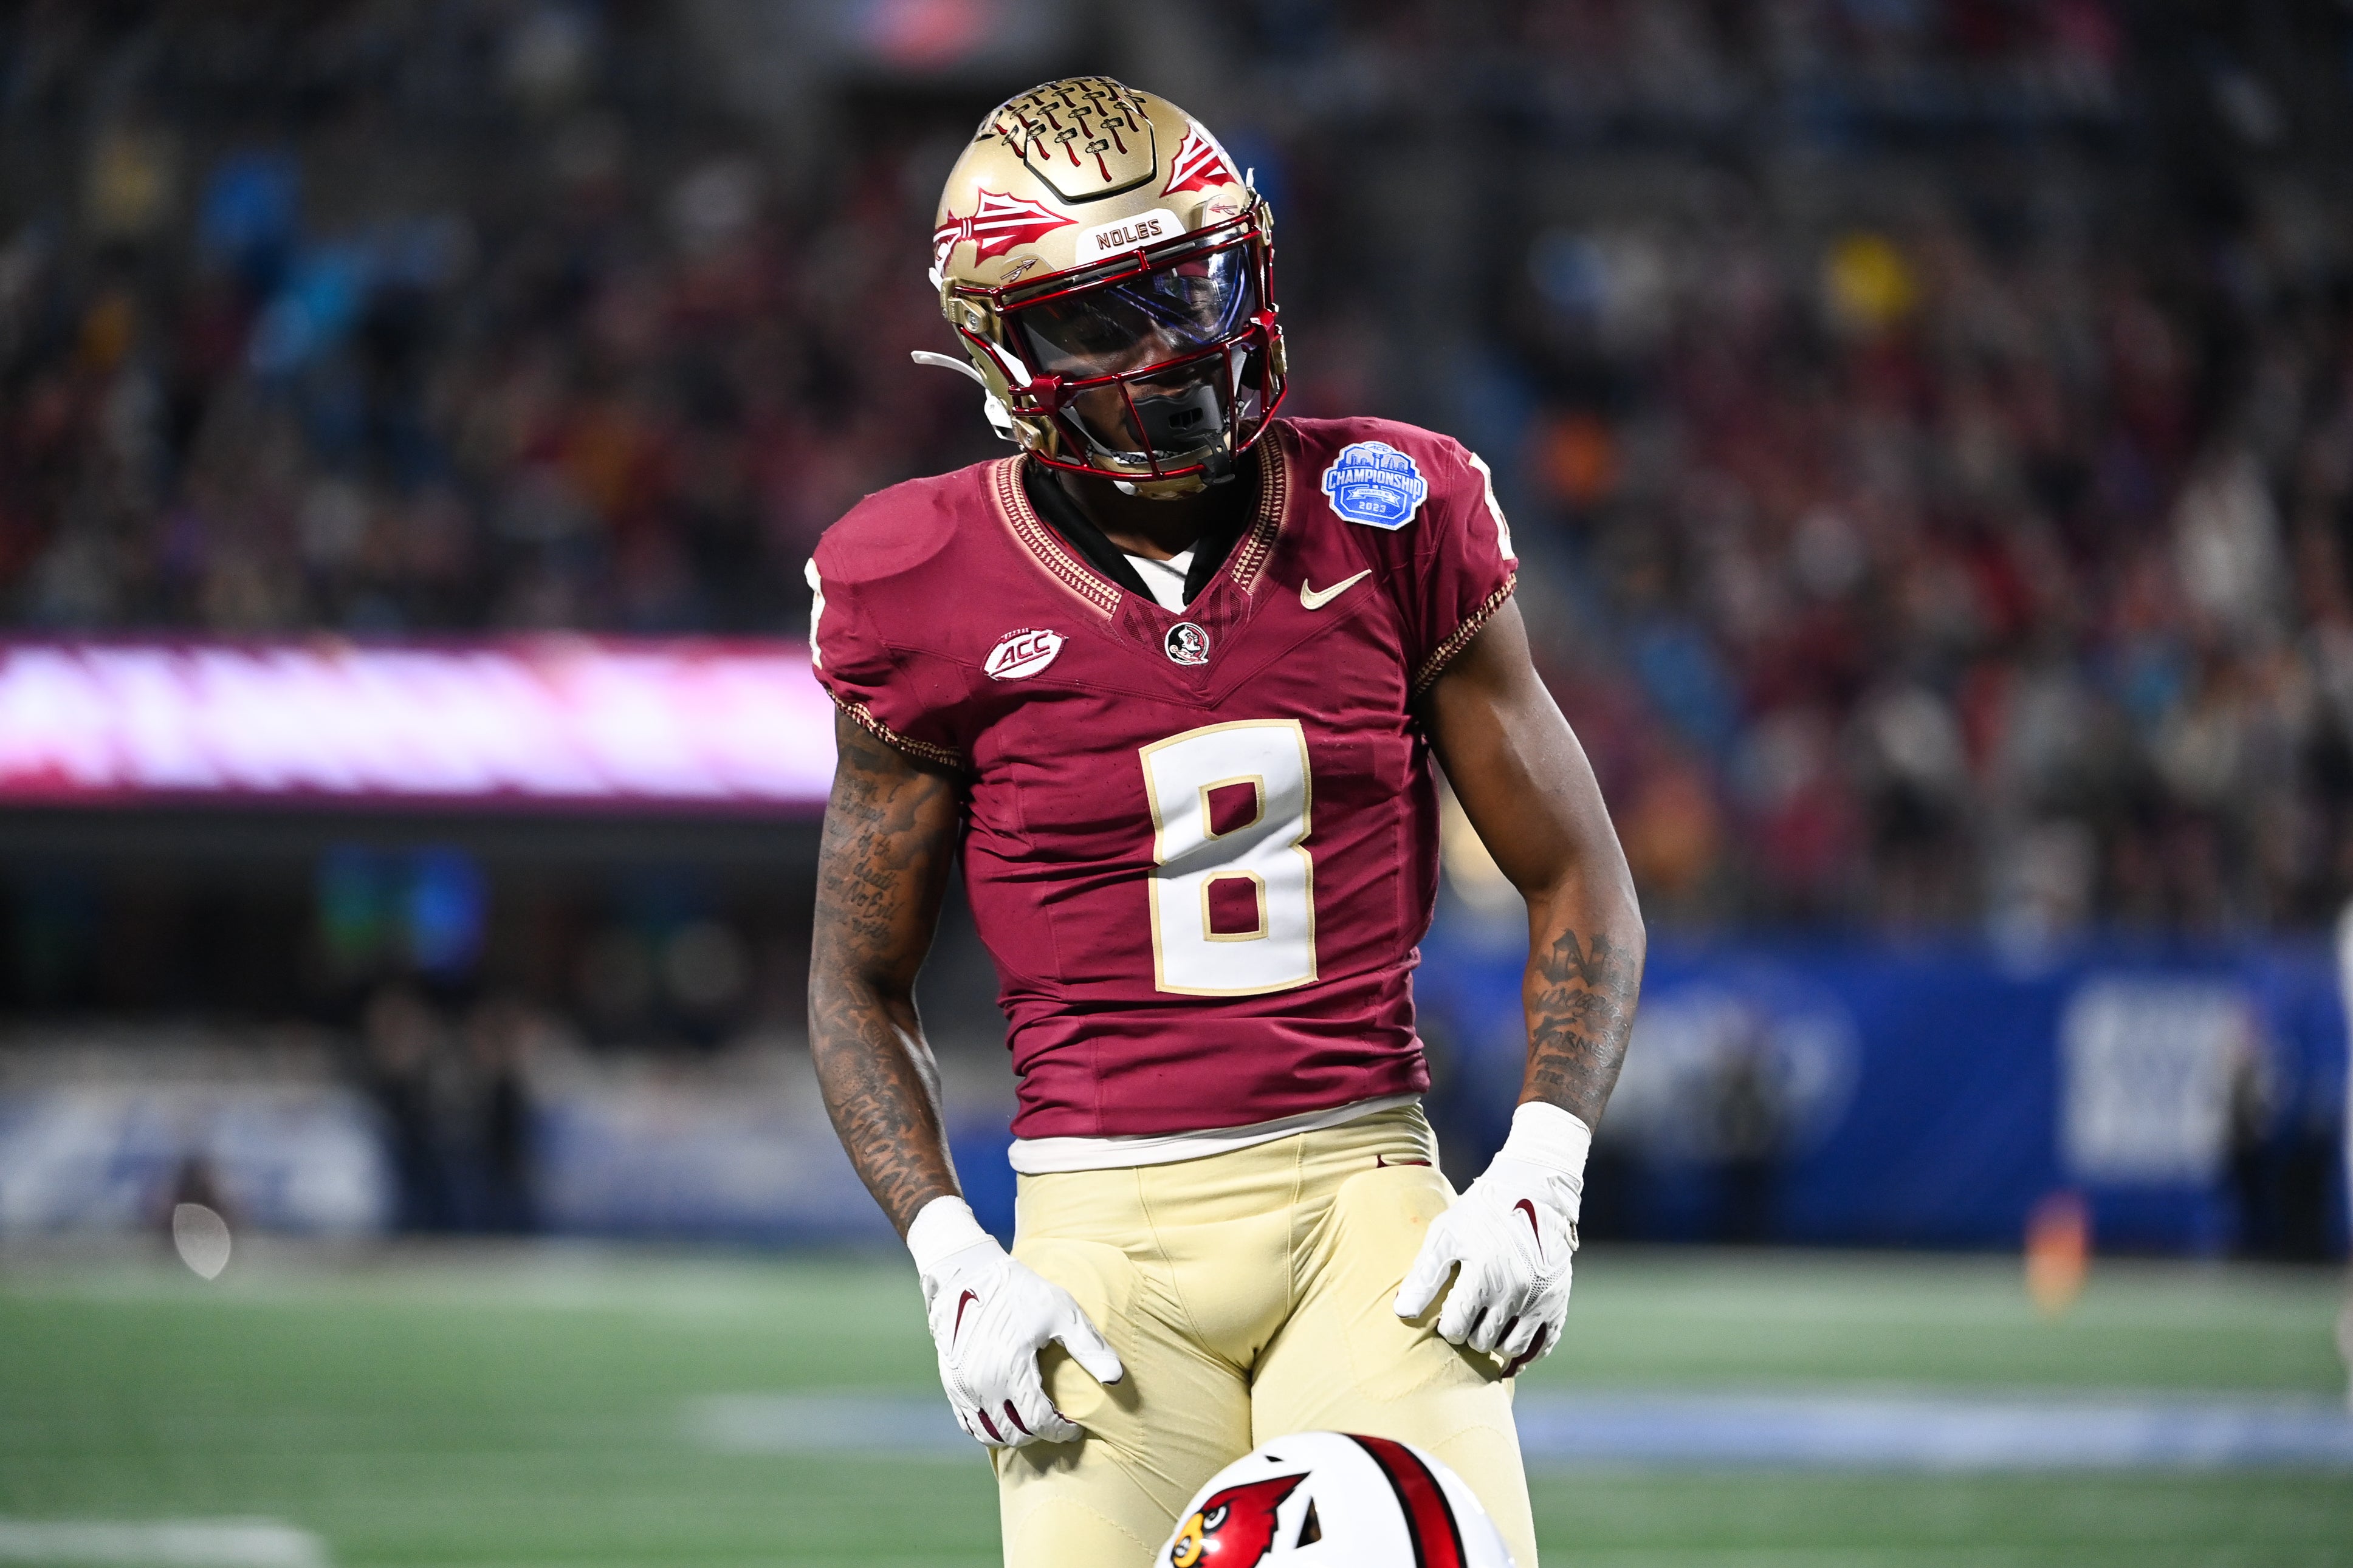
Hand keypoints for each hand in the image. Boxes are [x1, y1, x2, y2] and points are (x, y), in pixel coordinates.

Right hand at [910, 1198, 1123, 1447]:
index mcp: (1012, 1370)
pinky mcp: (951, 1383)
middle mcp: (983, 1385)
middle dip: (1040, 1435)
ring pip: (989, 1435)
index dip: (1060, 1431)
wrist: (966, 1275)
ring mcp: (963, 1387)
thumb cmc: (1019, 1291)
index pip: (1039, 1422)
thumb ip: (1090, 1348)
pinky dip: (988, 1428)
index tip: (1074, 1426)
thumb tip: (1117, 1379)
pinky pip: (968, 1423)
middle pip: (1015, 1434)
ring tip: (1032, 1421)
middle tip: (1055, 1423)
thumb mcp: (1061, 1312)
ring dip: (1014, 1435)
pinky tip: (1007, 1414)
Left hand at [1394, 1104, 1587, 1374]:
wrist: (1532, 1194)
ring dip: (1495, 1341)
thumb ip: (1424, 1276)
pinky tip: (1512, 1332)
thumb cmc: (1480, 1214)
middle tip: (1467, 1313)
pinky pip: (1543, 1344)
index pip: (1455, 1329)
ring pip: (1511, 1348)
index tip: (1448, 1310)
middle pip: (1482, 1342)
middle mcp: (1514, 1292)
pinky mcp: (1558, 1301)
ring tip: (1488, 1321)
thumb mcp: (1446, 1235)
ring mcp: (1540, 1299)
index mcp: (1483, 1276)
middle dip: (1469, 1332)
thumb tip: (1402, 1313)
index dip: (1446, 1324)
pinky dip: (1526, 1346)